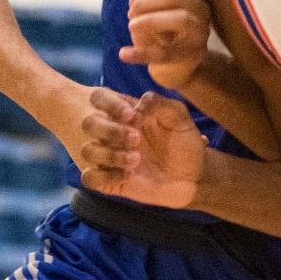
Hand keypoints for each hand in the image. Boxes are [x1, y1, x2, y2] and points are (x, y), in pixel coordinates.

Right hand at [77, 89, 203, 208]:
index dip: (110, 105)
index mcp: (122, 113)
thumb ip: (156, 103)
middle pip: (88, 123)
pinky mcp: (109, 180)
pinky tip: (128, 175)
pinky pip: (89, 178)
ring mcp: (108, 156)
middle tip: (136, 138)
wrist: (194, 173)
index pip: (99, 98)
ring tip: (136, 159)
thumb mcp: (176, 115)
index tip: (132, 116)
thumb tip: (136, 107)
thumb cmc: (184, 140)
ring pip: (87, 150)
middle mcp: (111, 133)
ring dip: (109, 154)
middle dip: (109, 130)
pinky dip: (105, 176)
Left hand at [119, 0, 211, 89]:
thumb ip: (146, 1)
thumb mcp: (153, 13)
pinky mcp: (195, 55)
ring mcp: (202, 32)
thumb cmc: (161, 35)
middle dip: (145, 2)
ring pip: (182, 18)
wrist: (177, 68)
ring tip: (132, 27)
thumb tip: (136, 5)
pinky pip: (168, 52)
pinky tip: (123, 54)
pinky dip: (141, 53)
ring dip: (150, 21)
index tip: (131, 1)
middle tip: (130, 15)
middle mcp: (202, 9)